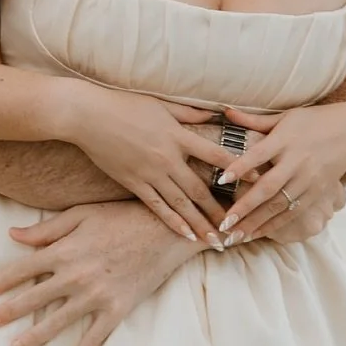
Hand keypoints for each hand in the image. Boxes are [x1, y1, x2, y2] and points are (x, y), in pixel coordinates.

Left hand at [0, 202, 200, 345]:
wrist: (166, 231)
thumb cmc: (123, 217)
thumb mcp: (82, 214)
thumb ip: (47, 229)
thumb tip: (13, 235)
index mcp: (65, 250)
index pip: (25, 268)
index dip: (5, 280)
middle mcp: (75, 276)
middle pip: (35, 297)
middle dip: (11, 310)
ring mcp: (96, 296)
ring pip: (58, 321)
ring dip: (35, 336)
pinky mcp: (116, 309)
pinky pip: (94, 337)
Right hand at [58, 83, 235, 241]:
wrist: (87, 115)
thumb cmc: (124, 104)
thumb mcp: (161, 105)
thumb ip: (189, 113)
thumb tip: (215, 113)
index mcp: (178, 136)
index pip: (216, 156)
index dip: (239, 169)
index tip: (257, 182)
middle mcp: (167, 158)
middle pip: (200, 189)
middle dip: (220, 211)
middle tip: (238, 227)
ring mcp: (149, 173)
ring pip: (180, 204)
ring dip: (199, 224)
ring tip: (215, 241)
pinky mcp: (133, 182)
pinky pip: (156, 206)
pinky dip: (173, 222)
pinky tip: (186, 235)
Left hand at [215, 104, 345, 241]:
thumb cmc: (314, 122)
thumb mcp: (286, 116)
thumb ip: (255, 120)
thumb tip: (225, 112)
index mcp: (285, 140)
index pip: (259, 155)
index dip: (240, 167)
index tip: (221, 180)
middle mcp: (297, 161)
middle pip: (268, 188)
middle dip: (245, 207)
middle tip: (223, 224)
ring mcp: (308, 180)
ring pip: (279, 206)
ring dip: (256, 223)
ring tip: (234, 237)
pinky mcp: (316, 193)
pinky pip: (293, 213)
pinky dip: (274, 226)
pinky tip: (255, 236)